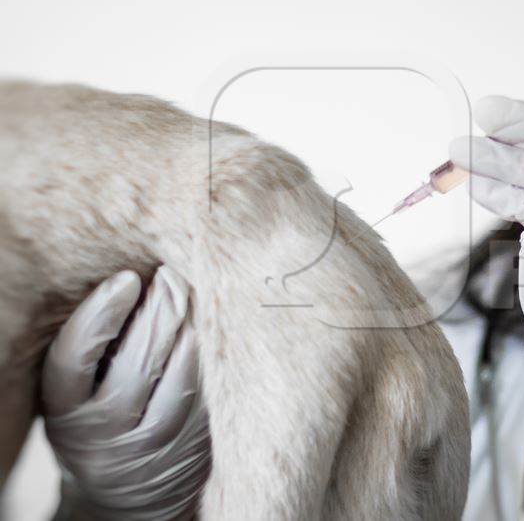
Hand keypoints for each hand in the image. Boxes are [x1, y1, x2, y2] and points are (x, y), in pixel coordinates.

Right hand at [42, 266, 210, 520]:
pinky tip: (216, 336)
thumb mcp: (84, 388)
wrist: (125, 490)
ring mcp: (147, 446)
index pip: (75, 355)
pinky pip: (207, 400)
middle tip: (172, 275)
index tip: (128, 277)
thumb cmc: (102, 415)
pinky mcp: (188, 451)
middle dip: (161, 311)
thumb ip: (100, 344)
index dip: (101, 312)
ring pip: (179, 381)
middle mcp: (102, 431)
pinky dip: (212, 364)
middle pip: (137, 362)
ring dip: (192, 333)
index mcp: (66, 407)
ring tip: (196, 299)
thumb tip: (140, 279)